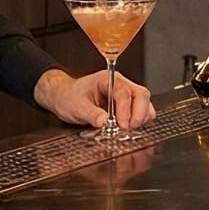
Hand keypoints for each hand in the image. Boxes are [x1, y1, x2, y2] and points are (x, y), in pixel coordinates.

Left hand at [35, 68, 156, 130]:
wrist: (64, 97)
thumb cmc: (70, 97)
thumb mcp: (77, 106)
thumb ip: (91, 114)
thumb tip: (104, 122)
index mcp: (107, 80)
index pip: (124, 91)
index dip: (125, 109)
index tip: (123, 125)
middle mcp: (119, 84)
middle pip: (140, 94)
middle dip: (139, 113)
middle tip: (130, 128)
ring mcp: (124, 94)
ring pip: (144, 101)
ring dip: (141, 117)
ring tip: (130, 129)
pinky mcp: (126, 105)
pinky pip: (141, 110)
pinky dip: (140, 120)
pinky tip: (131, 128)